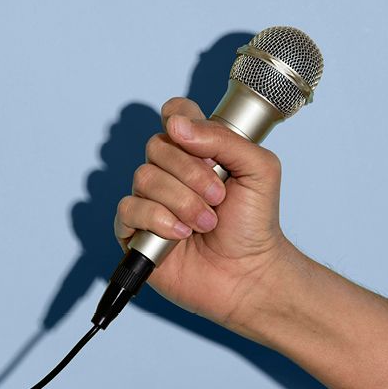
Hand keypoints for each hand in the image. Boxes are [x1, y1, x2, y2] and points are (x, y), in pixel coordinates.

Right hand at [114, 97, 296, 336]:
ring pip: (143, 177)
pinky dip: (158, 220)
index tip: (194, 138)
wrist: (249, 274)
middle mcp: (170, 172)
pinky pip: (129, 209)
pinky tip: (181, 235)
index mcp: (198, 151)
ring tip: (206, 223)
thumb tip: (176, 124)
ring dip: (181, 202)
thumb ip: (223, 138)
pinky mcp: (134, 231)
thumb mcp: (258, 169)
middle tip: (218, 198)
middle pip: (156, 146)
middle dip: (191, 174)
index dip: (178, 117)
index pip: (175, 114)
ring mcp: (151, 200)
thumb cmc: (254, 224)